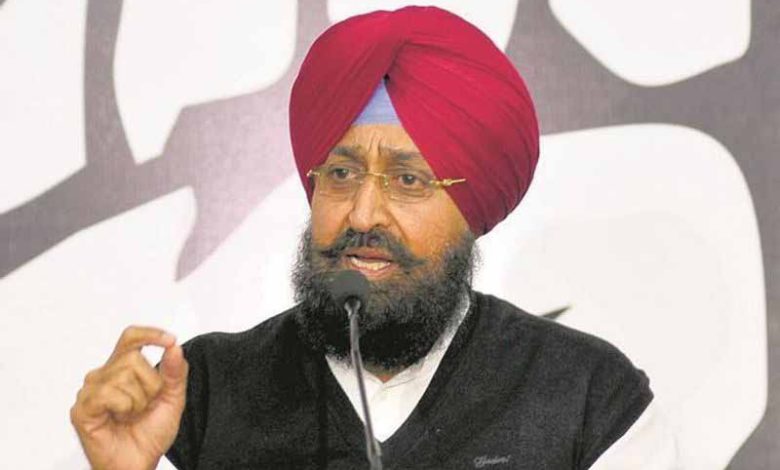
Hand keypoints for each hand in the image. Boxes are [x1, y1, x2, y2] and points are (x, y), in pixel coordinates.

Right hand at [70, 326, 188, 469]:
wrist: (138, 462)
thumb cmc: (150, 432)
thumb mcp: (173, 399)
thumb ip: (175, 372)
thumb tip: (174, 347)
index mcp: (123, 368)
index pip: (131, 337)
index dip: (149, 333)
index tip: (169, 340)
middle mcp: (104, 374)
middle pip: (133, 357)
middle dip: (151, 383)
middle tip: (145, 405)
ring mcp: (91, 390)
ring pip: (123, 375)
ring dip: (138, 400)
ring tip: (131, 415)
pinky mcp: (82, 408)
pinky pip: (108, 392)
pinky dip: (124, 406)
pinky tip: (119, 418)